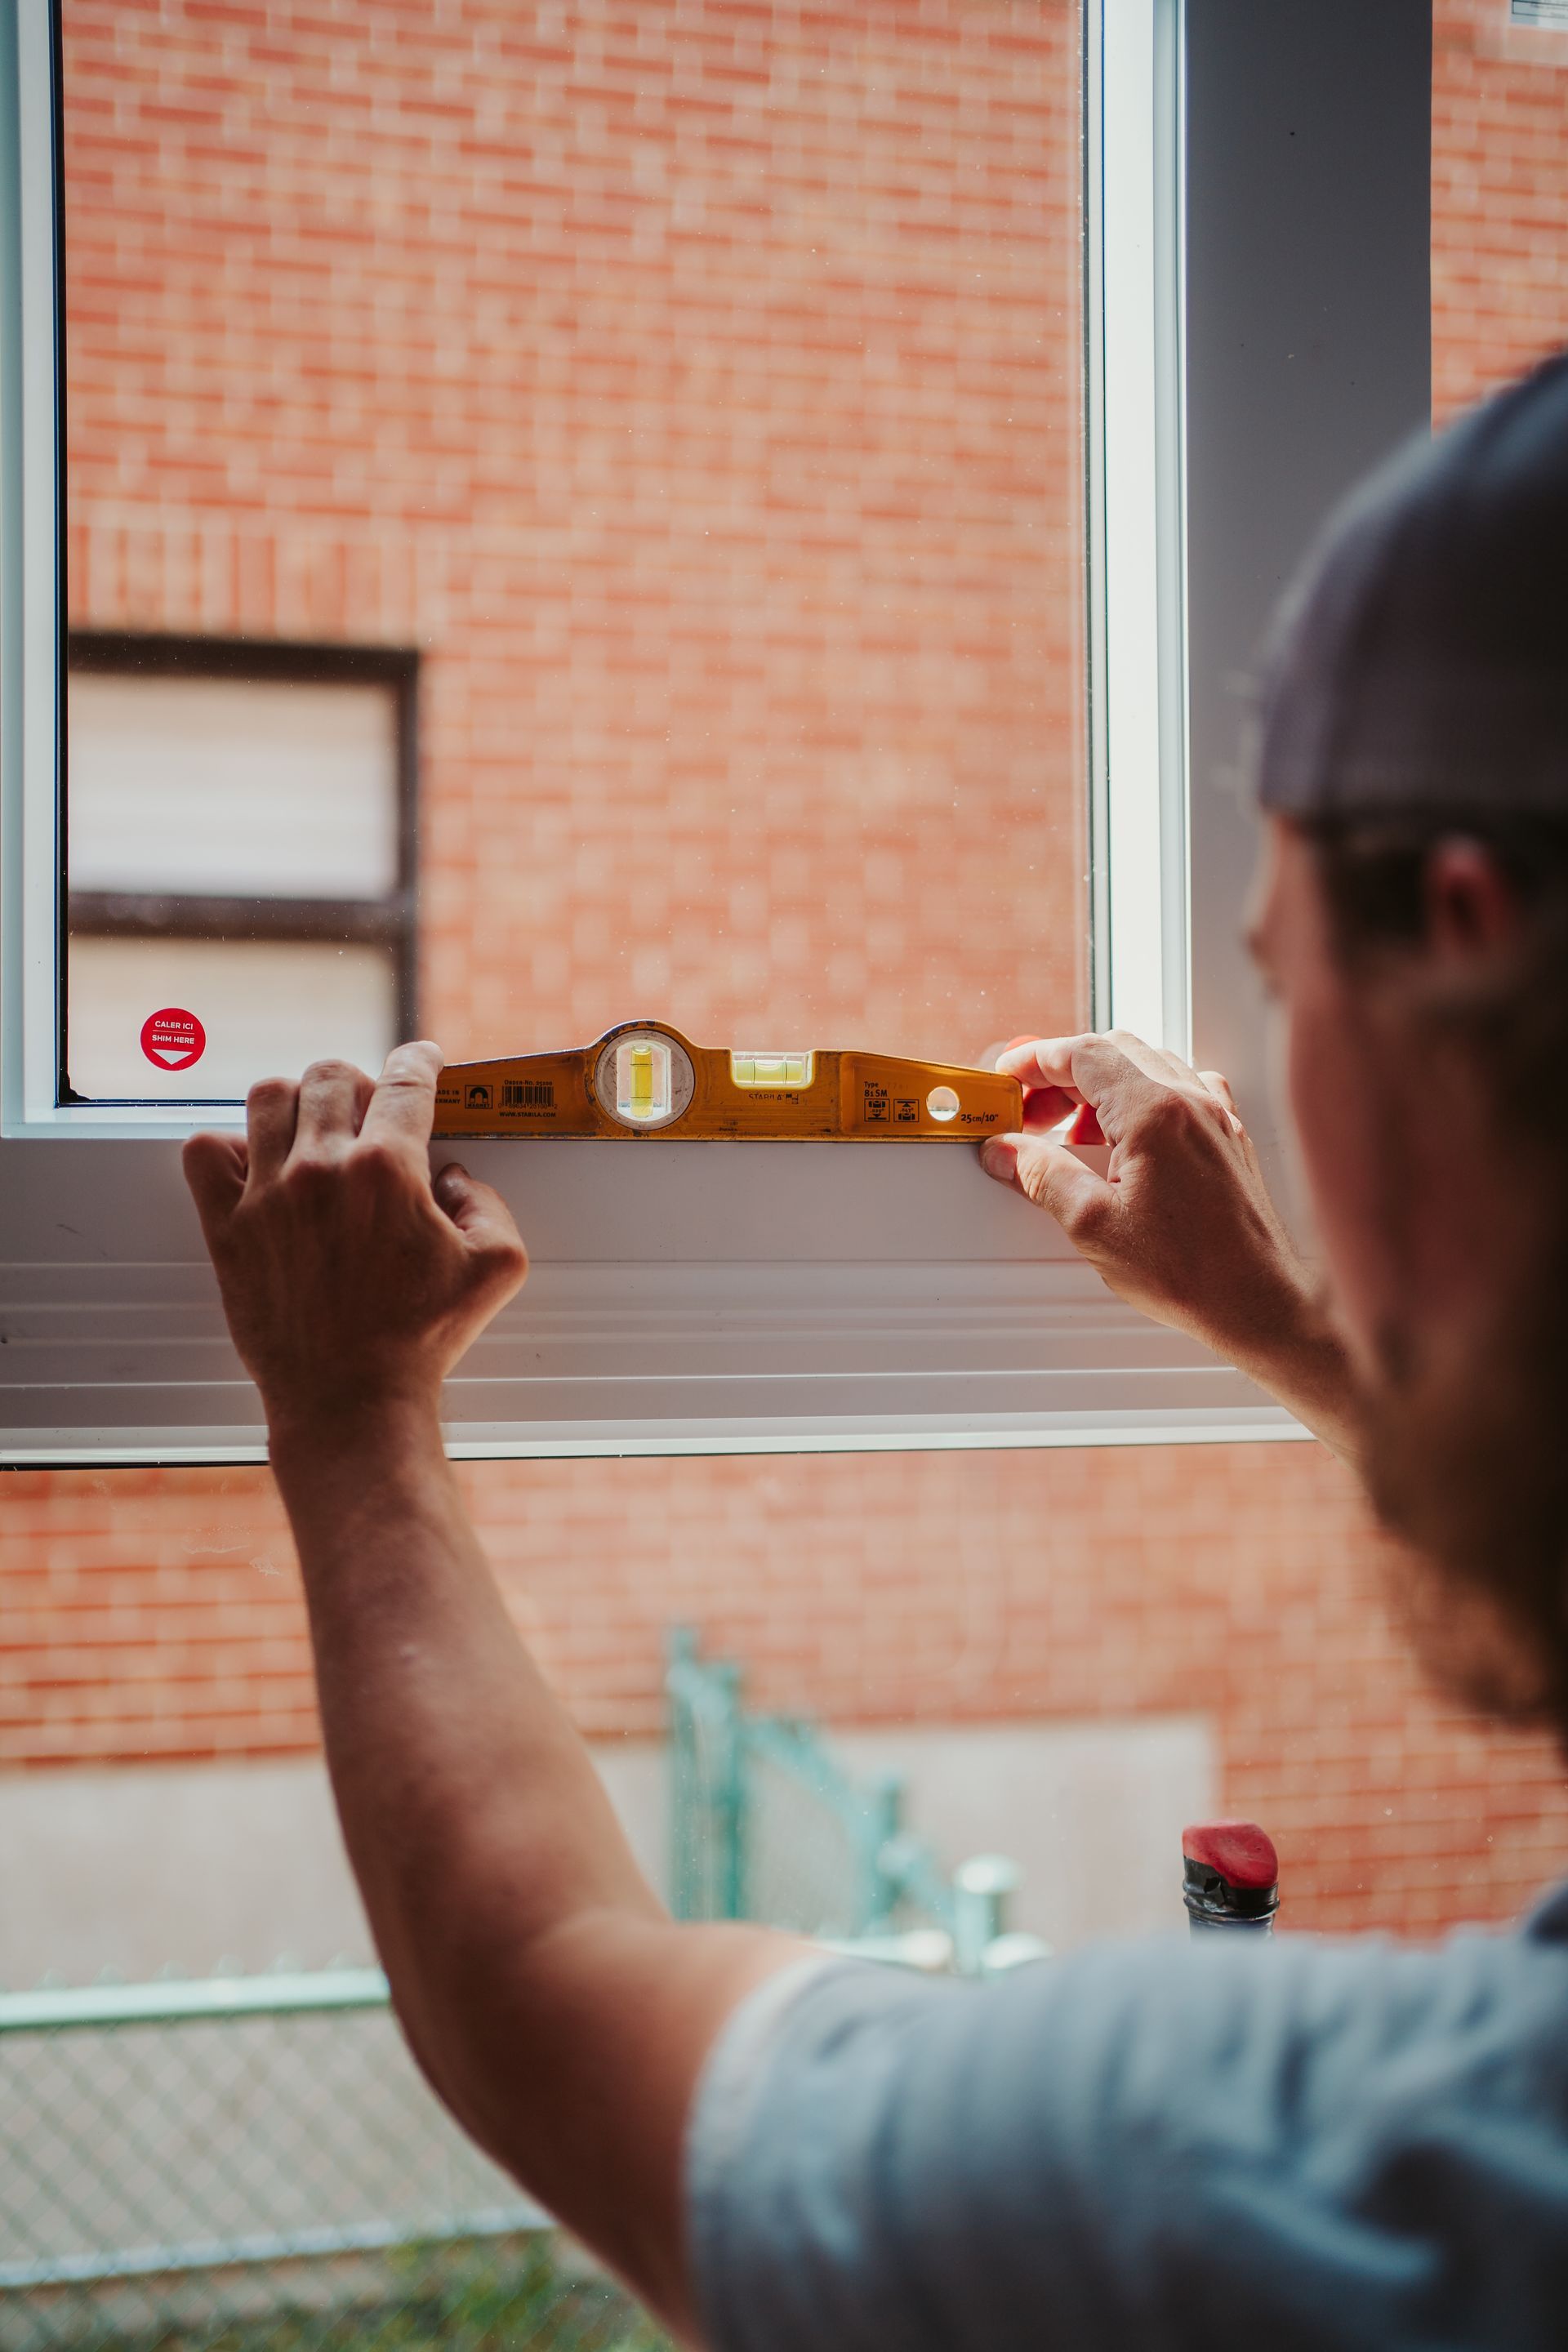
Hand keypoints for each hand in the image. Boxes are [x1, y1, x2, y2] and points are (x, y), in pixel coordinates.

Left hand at [183, 1042, 527, 1434]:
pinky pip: (204, 1150)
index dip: (419, 1060)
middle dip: (359, 1082)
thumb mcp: (497, 1268)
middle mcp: (322, 1169)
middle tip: (369, 1111)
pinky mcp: (226, 1227)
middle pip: (331, 1075)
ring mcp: (267, 1195)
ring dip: (296, 1101)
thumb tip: (455, 1179)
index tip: (420, 1060)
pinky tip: (256, 1165)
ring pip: (268, 1096)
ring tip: (312, 1129)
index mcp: (388, 1169)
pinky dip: (226, 1145)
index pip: (406, 1080)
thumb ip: (490, 1204)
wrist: (351, 1401)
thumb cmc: (421, 1341)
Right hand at [981, 1030, 1356, 1452]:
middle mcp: (1192, 1102)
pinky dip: (1142, 1098)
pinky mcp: (1229, 1137)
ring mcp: (1216, 1116)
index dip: (1035, 1062)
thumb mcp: (1093, 1225)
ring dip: (1102, 1085)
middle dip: (1063, 1073)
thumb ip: (1041, 1175)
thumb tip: (1007, 1150)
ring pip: (1148, 1065)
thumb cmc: (1192, 1272)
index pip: (1083, 1052)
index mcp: (1155, 1112)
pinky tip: (1127, 1139)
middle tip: (1032, 1113)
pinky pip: (1181, 1089)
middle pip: (1114, 1050)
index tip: (1010, 1081)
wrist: (1259, 1303)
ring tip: (1072, 1132)